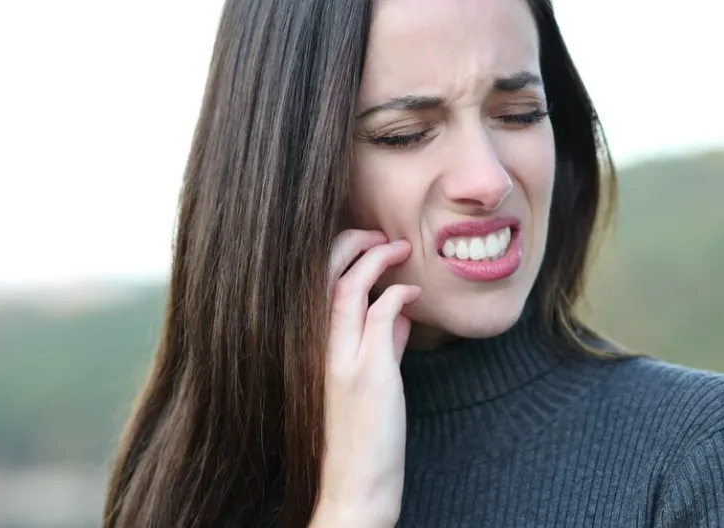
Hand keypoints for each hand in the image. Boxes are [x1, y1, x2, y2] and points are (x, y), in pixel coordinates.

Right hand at [313, 230, 418, 526]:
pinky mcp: (368, 374)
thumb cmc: (362, 439)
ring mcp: (341, 360)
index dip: (337, 252)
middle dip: (352, 241)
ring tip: (399, 249)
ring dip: (376, 257)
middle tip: (380, 235)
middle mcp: (317, 349)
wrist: (354, 489)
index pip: (314, 283)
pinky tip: (413, 294)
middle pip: (323, 273)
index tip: (367, 243)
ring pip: (348, 285)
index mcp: (311, 348)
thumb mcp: (369, 383)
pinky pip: (380, 315)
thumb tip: (398, 311)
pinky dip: (398, 294)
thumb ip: (381, 343)